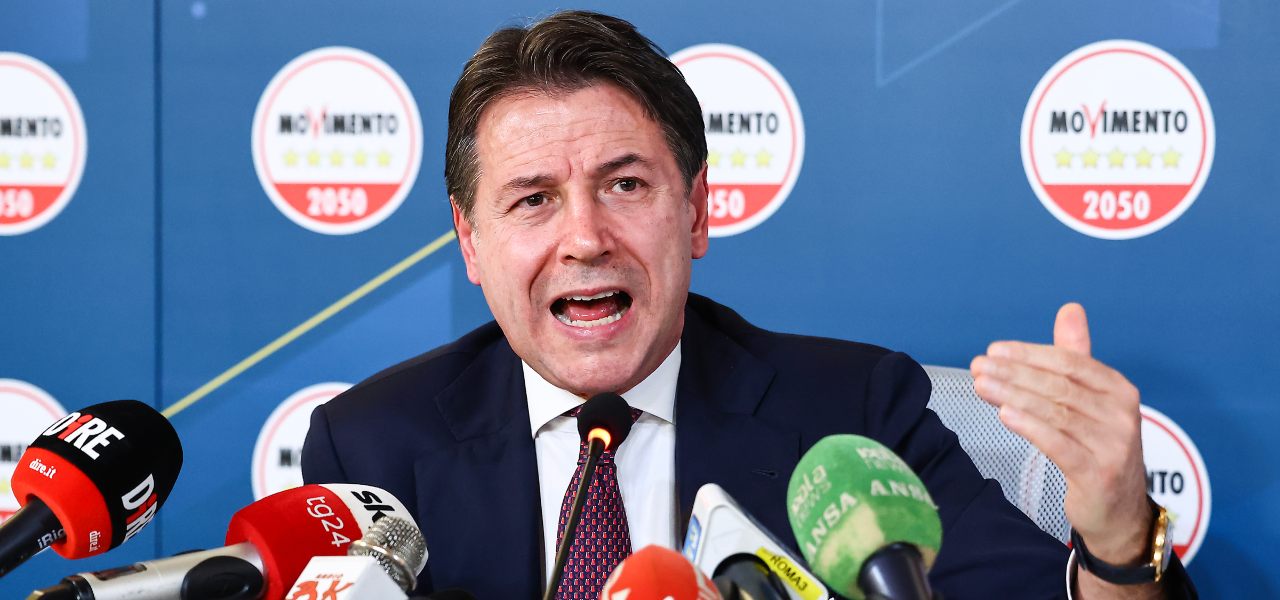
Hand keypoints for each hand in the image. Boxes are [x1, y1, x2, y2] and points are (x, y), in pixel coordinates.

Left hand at [970, 303, 1150, 564]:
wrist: (1118, 511)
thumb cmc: (1097, 447)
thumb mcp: (1090, 400)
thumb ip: (1076, 356)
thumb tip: (1070, 308)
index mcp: (1118, 390)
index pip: (1069, 362)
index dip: (1029, 354)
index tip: (994, 351)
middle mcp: (1121, 414)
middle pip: (1058, 386)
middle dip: (1014, 374)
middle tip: (978, 367)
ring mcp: (1113, 445)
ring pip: (1055, 412)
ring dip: (1013, 396)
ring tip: (981, 386)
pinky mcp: (1099, 473)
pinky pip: (1059, 444)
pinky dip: (1030, 426)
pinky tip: (1005, 415)